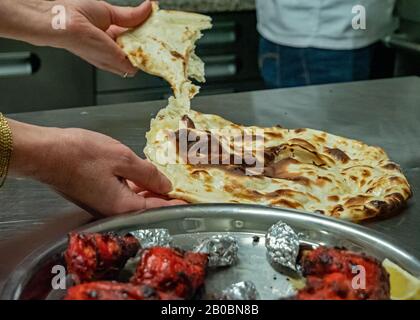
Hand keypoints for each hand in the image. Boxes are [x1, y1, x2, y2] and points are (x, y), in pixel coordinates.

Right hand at [8, 120, 184, 215]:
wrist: (46, 153)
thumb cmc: (79, 155)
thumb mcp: (123, 159)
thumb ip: (148, 174)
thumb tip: (165, 185)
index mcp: (123, 205)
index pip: (158, 208)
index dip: (176, 203)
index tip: (190, 201)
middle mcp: (113, 210)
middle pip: (146, 205)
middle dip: (163, 195)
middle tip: (179, 186)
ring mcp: (102, 204)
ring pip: (133, 198)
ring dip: (148, 188)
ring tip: (164, 178)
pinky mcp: (95, 195)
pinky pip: (121, 192)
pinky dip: (133, 184)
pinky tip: (140, 173)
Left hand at [54, 0, 151, 75]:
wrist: (63, 22)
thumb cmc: (73, 15)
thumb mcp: (109, 12)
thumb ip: (131, 15)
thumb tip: (149, 7)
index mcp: (109, 40)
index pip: (133, 42)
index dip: (145, 36)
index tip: (155, 28)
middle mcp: (112, 53)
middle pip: (137, 53)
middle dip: (149, 44)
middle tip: (158, 33)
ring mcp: (114, 60)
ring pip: (139, 60)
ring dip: (148, 50)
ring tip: (155, 37)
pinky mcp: (117, 62)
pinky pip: (137, 65)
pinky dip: (145, 56)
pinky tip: (150, 44)